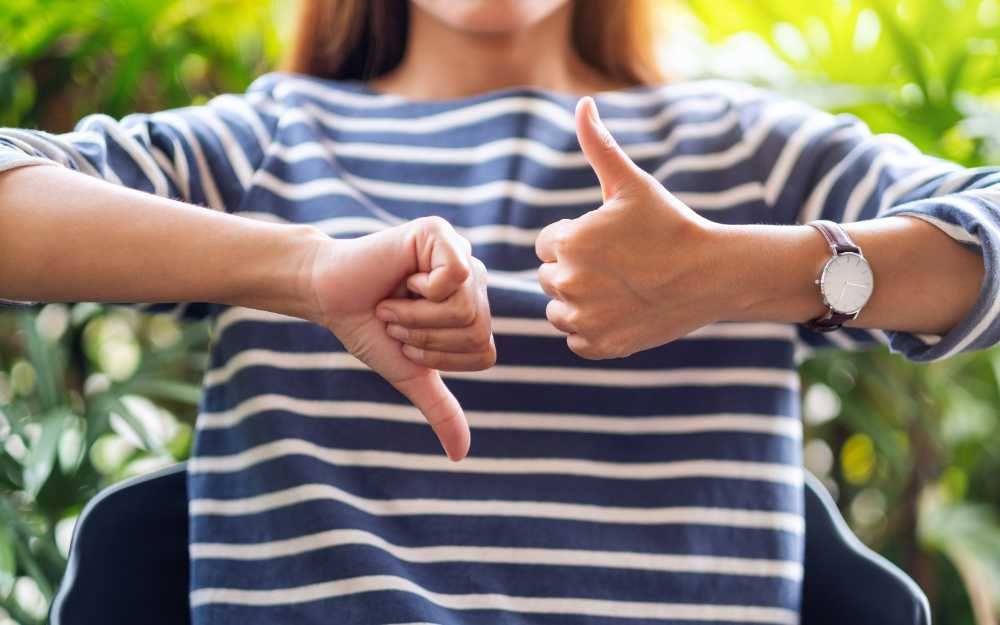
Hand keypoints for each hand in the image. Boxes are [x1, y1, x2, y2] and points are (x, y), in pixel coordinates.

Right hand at [306, 216, 493, 460]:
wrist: (327, 297)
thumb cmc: (368, 330)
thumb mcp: (409, 372)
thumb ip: (440, 408)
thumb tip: (461, 455)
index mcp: (475, 309)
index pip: (485, 352)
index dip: (441, 358)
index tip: (406, 340)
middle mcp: (475, 280)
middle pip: (478, 330)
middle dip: (426, 337)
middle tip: (396, 320)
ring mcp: (461, 253)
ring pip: (466, 308)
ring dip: (417, 316)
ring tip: (394, 301)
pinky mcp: (441, 232)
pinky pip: (455, 276)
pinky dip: (419, 290)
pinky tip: (402, 278)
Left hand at [535, 97, 729, 358]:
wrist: (712, 275)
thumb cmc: (670, 224)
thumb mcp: (631, 183)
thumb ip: (598, 145)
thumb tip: (582, 104)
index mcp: (568, 243)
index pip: (548, 244)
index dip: (578, 239)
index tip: (611, 241)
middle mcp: (567, 284)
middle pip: (551, 277)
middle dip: (577, 269)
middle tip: (620, 264)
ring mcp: (583, 320)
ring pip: (559, 309)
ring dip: (579, 301)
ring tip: (620, 288)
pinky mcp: (599, 347)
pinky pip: (577, 339)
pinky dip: (593, 329)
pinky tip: (622, 311)